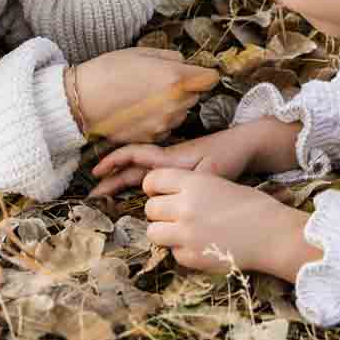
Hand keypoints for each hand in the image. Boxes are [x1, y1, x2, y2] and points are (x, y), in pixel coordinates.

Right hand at [69, 48, 219, 142]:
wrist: (81, 100)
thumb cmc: (108, 71)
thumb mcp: (140, 53)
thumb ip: (170, 57)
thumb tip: (186, 62)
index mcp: (175, 77)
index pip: (210, 78)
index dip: (202, 74)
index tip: (194, 73)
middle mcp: (175, 103)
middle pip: (196, 96)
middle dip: (185, 89)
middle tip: (161, 83)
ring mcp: (164, 123)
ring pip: (181, 113)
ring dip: (173, 107)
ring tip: (147, 98)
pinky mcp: (152, 138)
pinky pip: (166, 128)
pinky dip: (159, 122)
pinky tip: (140, 113)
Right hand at [89, 124, 263, 196]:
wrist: (247, 144)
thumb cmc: (230, 154)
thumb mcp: (213, 171)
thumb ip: (195, 182)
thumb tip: (179, 196)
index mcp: (170, 158)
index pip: (134, 156)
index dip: (114, 162)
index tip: (96, 173)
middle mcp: (168, 160)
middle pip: (133, 167)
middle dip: (111, 178)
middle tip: (92, 193)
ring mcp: (174, 165)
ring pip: (141, 171)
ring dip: (122, 179)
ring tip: (106, 192)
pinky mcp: (182, 169)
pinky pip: (152, 175)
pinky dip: (138, 181)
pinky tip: (136, 192)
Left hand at [142, 167, 320, 279]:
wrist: (273, 235)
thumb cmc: (253, 206)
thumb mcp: (220, 184)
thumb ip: (192, 189)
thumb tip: (167, 197)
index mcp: (194, 183)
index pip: (152, 180)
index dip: (154, 187)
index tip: (159, 193)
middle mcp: (185, 207)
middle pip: (150, 209)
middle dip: (159, 212)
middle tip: (175, 216)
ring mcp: (186, 234)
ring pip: (153, 233)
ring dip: (164, 232)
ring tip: (182, 232)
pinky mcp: (191, 257)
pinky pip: (173, 253)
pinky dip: (183, 250)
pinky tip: (202, 245)